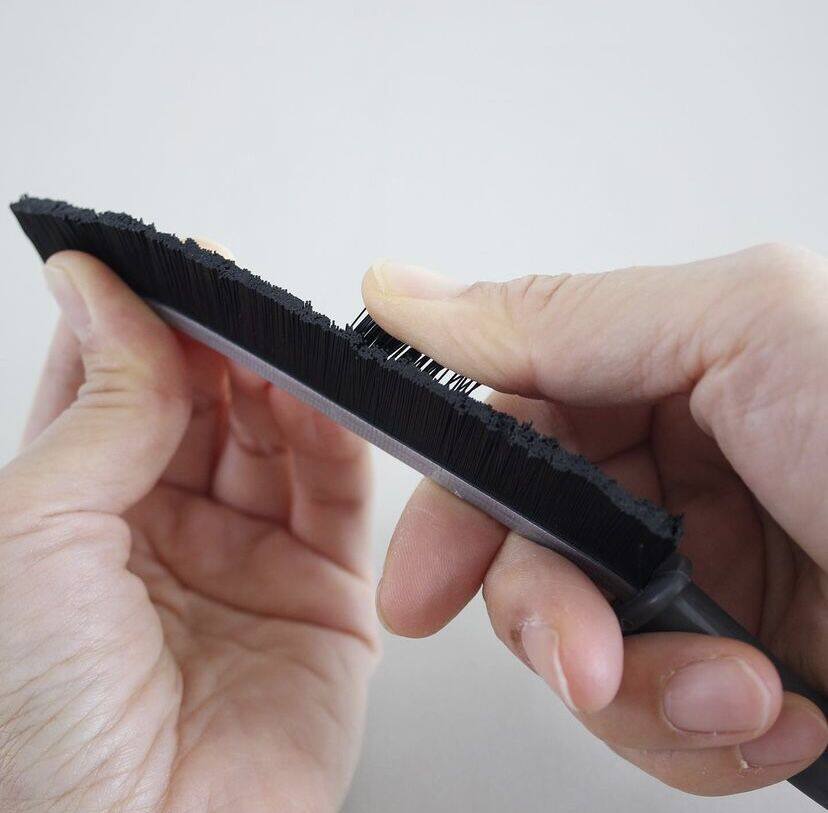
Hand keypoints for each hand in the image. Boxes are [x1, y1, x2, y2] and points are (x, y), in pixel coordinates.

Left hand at [0, 250, 377, 811]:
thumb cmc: (39, 734)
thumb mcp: (34, 538)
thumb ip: (97, 412)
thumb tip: (103, 295)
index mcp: (75, 515)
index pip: (110, 387)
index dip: (133, 321)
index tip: (153, 263)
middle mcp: (164, 530)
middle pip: (202, 403)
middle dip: (215, 344)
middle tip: (229, 295)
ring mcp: (248, 557)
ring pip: (276, 437)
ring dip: (277, 382)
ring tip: (276, 341)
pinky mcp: (322, 592)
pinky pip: (335, 495)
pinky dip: (333, 438)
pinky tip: (318, 396)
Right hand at [363, 243, 827, 796]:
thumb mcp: (742, 332)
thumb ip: (559, 318)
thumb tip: (404, 290)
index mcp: (660, 379)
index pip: (505, 438)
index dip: (454, 514)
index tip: (419, 587)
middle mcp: (673, 476)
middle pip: (532, 553)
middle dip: (547, 618)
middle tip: (581, 660)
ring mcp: (703, 576)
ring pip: (586, 648)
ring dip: (644, 691)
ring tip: (737, 690)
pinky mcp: (737, 666)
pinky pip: (660, 718)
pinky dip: (704, 734)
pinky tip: (772, 713)